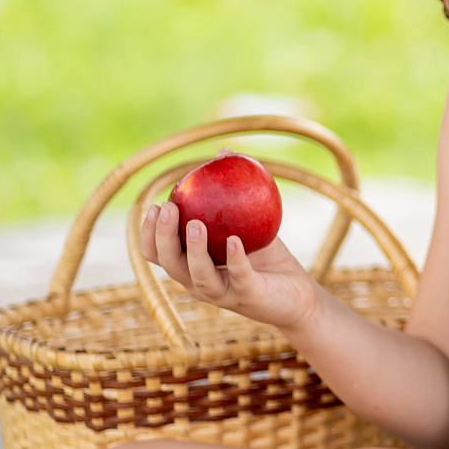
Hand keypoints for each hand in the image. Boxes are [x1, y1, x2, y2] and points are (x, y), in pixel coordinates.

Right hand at [140, 200, 321, 331]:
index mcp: (191, 265)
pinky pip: (239, 277)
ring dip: (193, 250)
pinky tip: (235, 241)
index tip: (156, 206)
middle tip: (168, 209)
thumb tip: (224, 152)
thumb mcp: (248, 222)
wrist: (299, 294)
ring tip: (196, 224)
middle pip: (170, 263)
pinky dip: (235, 259)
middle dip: (163, 237)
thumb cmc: (267, 257)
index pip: (157, 253)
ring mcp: (223, 293)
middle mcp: (199, 282)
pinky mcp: (248, 297)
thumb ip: (231, 193)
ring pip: (197, 276)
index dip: (149, 233)